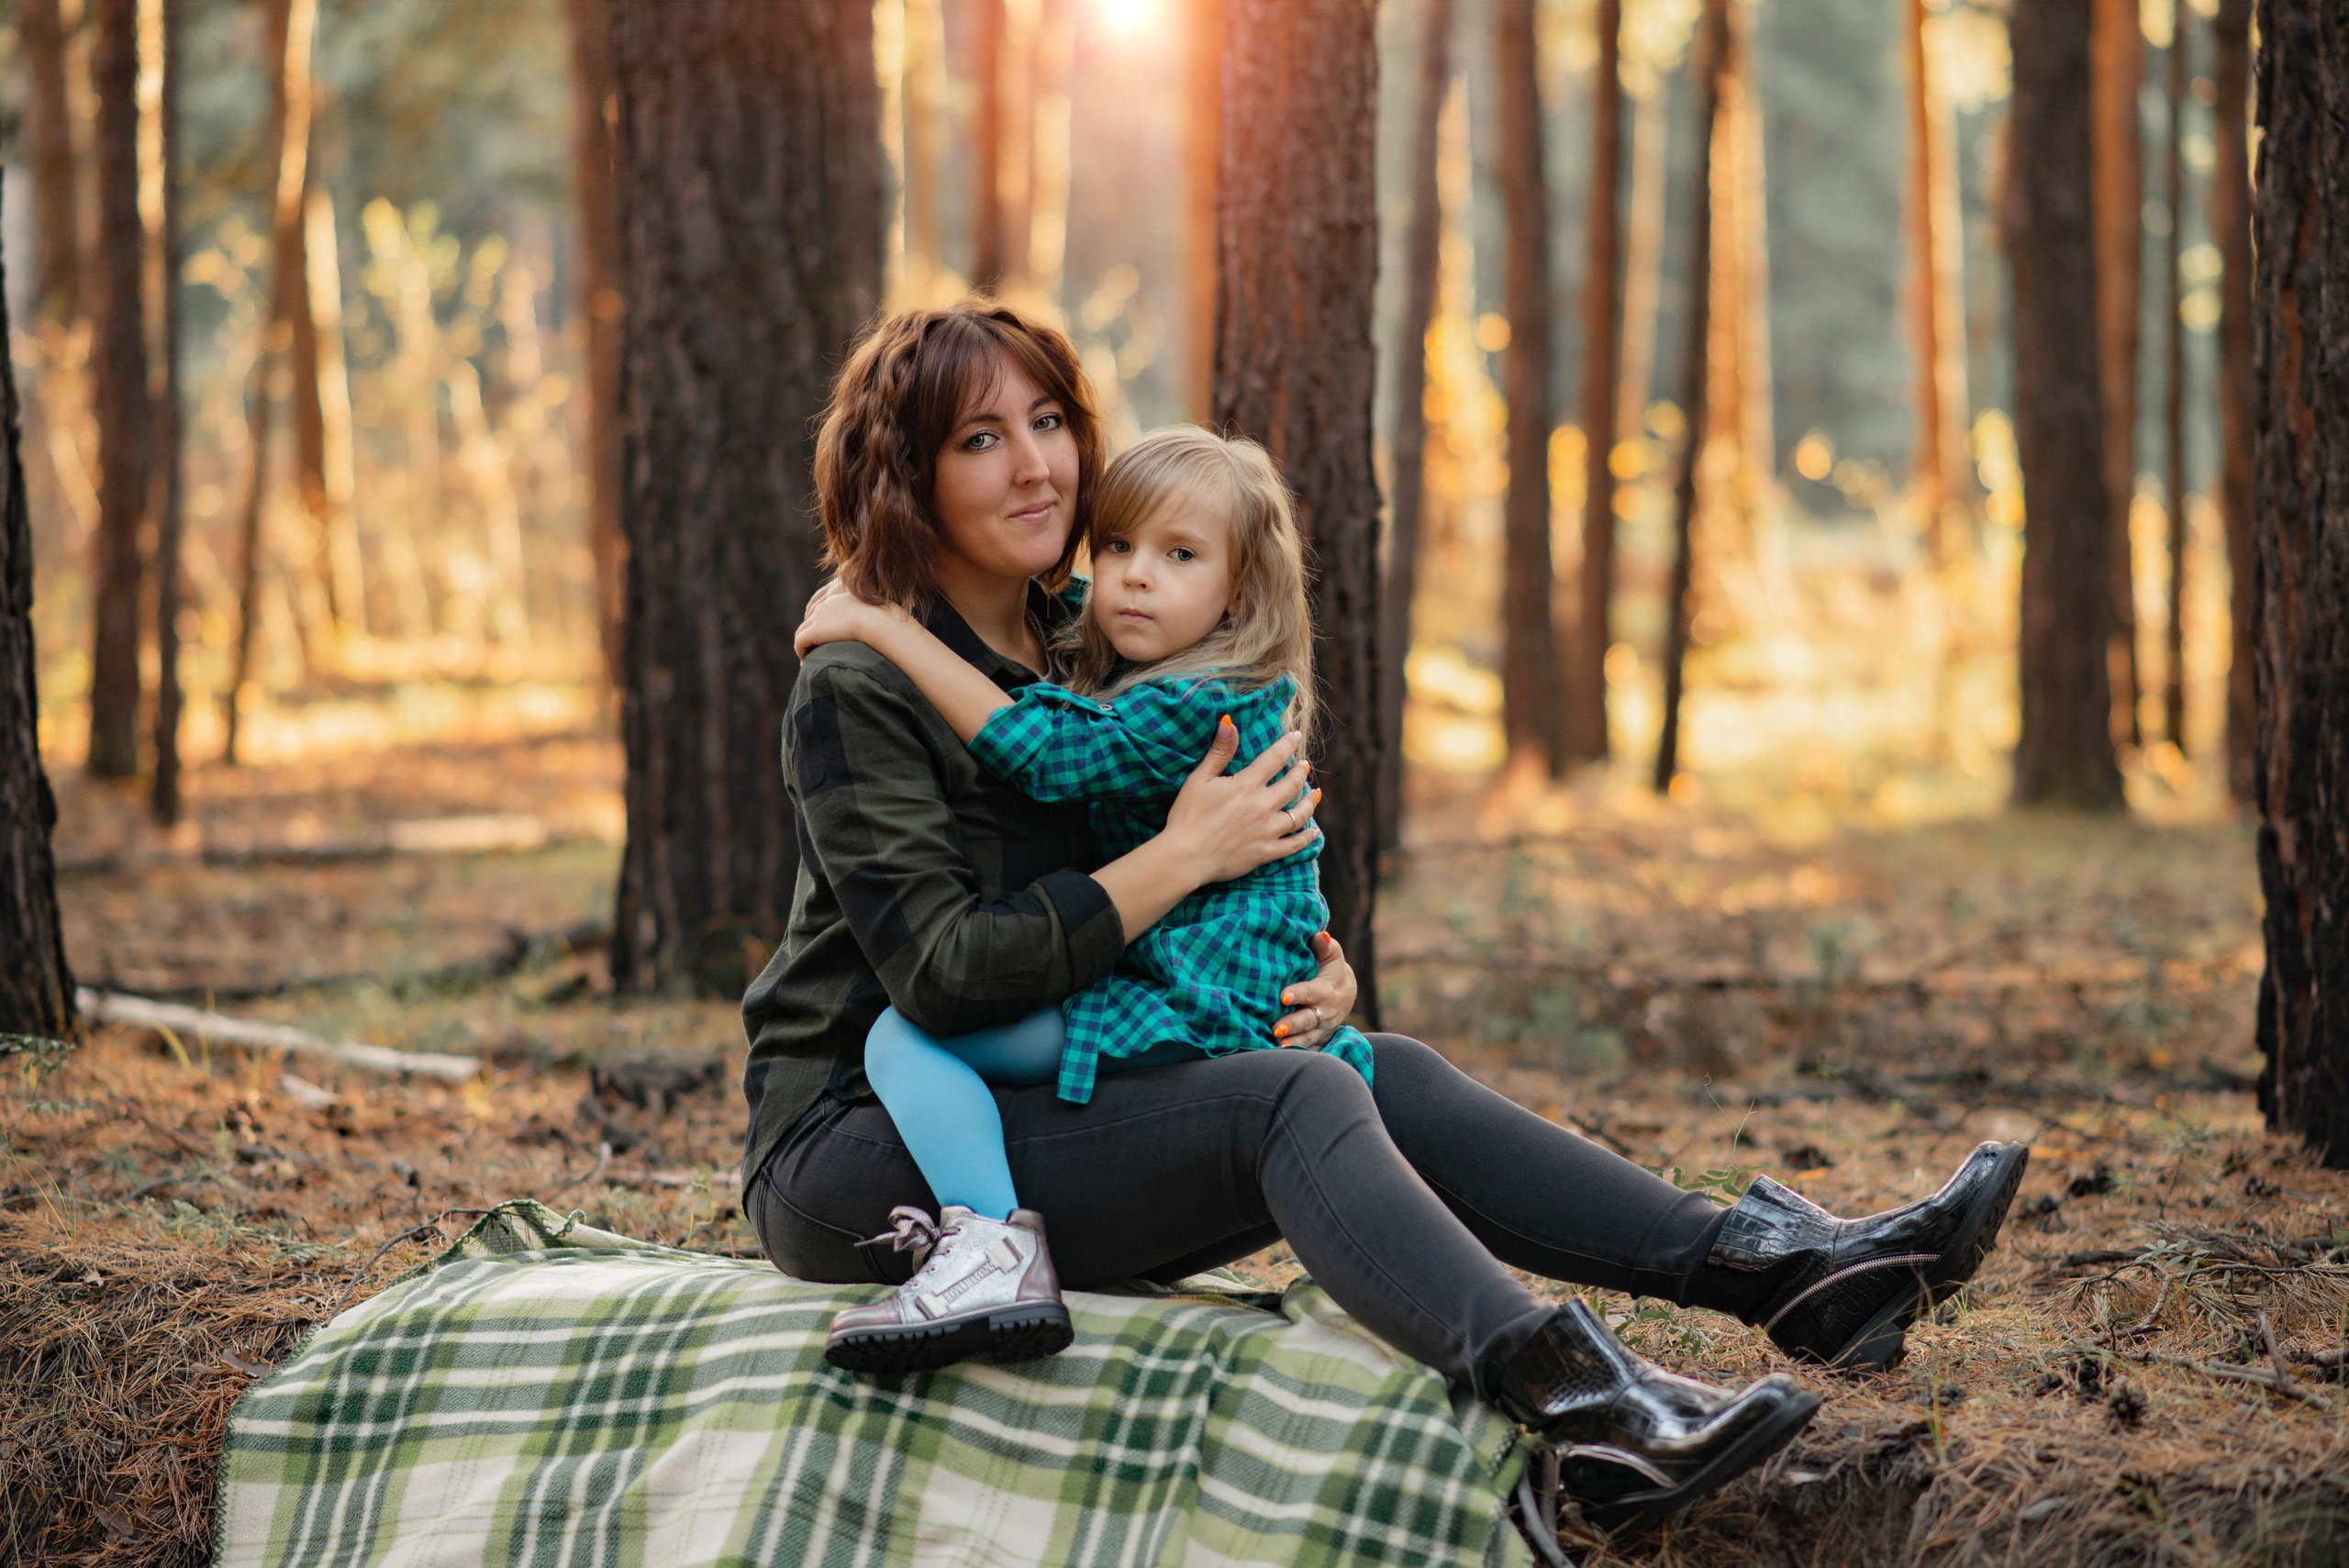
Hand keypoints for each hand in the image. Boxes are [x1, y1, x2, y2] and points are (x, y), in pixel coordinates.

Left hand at [794, 581, 910, 659]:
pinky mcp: (813, 631)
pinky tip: (808, 663)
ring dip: (805, 645)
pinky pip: (800, 643)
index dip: (820, 620)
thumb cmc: (888, 621)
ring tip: (810, 659)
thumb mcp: (883, 613)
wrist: (879, 622)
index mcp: (842, 594)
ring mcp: (818, 617)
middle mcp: (827, 604)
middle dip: (810, 633)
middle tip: (814, 648)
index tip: (824, 634)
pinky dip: (802, 653)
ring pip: (803, 632)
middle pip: (810, 618)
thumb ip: (877, 616)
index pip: (822, 604)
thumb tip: (886, 626)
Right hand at [1157, 717, 1319, 885]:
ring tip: (1315, 793)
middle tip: (1304, 765)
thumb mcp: (1199, 778)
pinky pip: (1294, 845)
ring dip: (1310, 802)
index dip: (1287, 744)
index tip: (1296, 736)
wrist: (1186, 857)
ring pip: (1300, 814)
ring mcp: (1267, 831)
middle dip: (1301, 771)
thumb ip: (1219, 751)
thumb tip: (1229, 722)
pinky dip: (1306, 838)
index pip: (1275, 758)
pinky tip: (1314, 832)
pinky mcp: (1266, 852)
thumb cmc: (1188, 815)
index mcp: (1247, 785)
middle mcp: (1263, 806)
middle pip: (1293, 784)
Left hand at [1274, 931, 1356, 1049]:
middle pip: (1309, 1019)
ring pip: (1308, 1036)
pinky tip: (1283, 1055)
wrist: (1345, 993)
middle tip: (1276, 1028)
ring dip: (1294, 1042)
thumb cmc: (1331, 969)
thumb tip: (1318, 933)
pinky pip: (1310, 1048)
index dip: (1299, 994)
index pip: (1311, 992)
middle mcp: (1327, 1011)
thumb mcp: (1331, 955)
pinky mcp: (1319, 1039)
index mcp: (1327, 990)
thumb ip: (1324, 946)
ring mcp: (1323, 1028)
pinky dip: (1298, 1052)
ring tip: (1278, 1045)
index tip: (1283, 996)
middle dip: (1293, 1024)